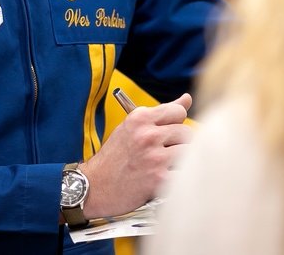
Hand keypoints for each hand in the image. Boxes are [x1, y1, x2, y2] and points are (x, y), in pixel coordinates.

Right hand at [78, 93, 192, 218]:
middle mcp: (148, 135)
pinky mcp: (159, 180)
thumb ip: (161, 112)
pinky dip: (178, 178)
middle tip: (164, 152)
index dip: (176, 123)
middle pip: (187, 133)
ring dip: (180, 161)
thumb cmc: (115, 156)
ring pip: (188, 153)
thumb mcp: (133, 126)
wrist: (95, 186)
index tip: (167, 132)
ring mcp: (154, 158)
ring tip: (165, 165)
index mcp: (140, 119)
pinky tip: (165, 179)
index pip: (179, 112)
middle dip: (179, 144)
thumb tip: (187, 98)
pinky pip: (184, 174)